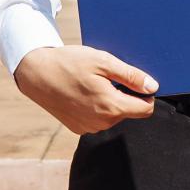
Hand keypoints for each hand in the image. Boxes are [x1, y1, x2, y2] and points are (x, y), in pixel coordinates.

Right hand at [13, 45, 157, 134]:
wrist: (36, 74)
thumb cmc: (70, 63)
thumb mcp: (103, 61)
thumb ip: (131, 76)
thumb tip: (153, 87)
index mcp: (111, 107)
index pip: (146, 109)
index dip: (146, 94)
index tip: (136, 80)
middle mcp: (102, 123)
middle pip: (129, 111)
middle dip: (125, 94)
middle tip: (107, 76)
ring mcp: (89, 127)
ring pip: (113, 115)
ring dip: (110, 100)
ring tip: (93, 82)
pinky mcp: (78, 128)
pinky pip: (98, 118)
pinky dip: (96, 106)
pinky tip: (83, 91)